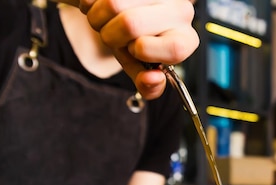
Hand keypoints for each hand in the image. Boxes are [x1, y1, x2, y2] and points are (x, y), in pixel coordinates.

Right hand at [79, 0, 198, 98]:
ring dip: (97, 18)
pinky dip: (89, 4)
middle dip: (111, 36)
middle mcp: (181, 10)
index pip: (174, 48)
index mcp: (185, 40)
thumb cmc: (136, 44)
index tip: (136, 49)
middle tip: (116, 37)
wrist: (123, 15)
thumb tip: (153, 79)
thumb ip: (147, 85)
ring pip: (112, 3)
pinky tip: (101, 5)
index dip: (143, 50)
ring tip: (108, 21)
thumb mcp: (140, 68)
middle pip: (131, 23)